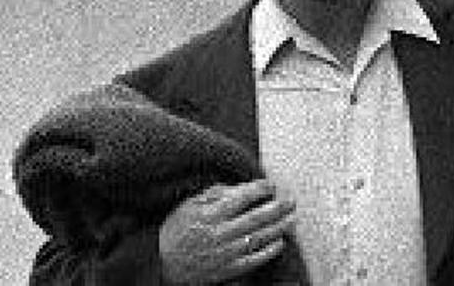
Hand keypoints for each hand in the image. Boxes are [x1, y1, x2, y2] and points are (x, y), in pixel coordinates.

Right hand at [159, 179, 294, 284]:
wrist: (161, 264)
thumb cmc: (176, 231)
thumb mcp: (189, 205)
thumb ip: (214, 193)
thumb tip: (239, 187)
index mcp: (211, 213)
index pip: (243, 196)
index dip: (261, 189)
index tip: (271, 184)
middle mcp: (221, 232)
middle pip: (258, 216)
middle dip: (279, 206)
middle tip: (291, 200)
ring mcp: (226, 252)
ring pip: (260, 236)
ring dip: (280, 226)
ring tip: (292, 217)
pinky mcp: (229, 269)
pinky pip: (255, 259)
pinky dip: (270, 250)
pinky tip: (280, 241)